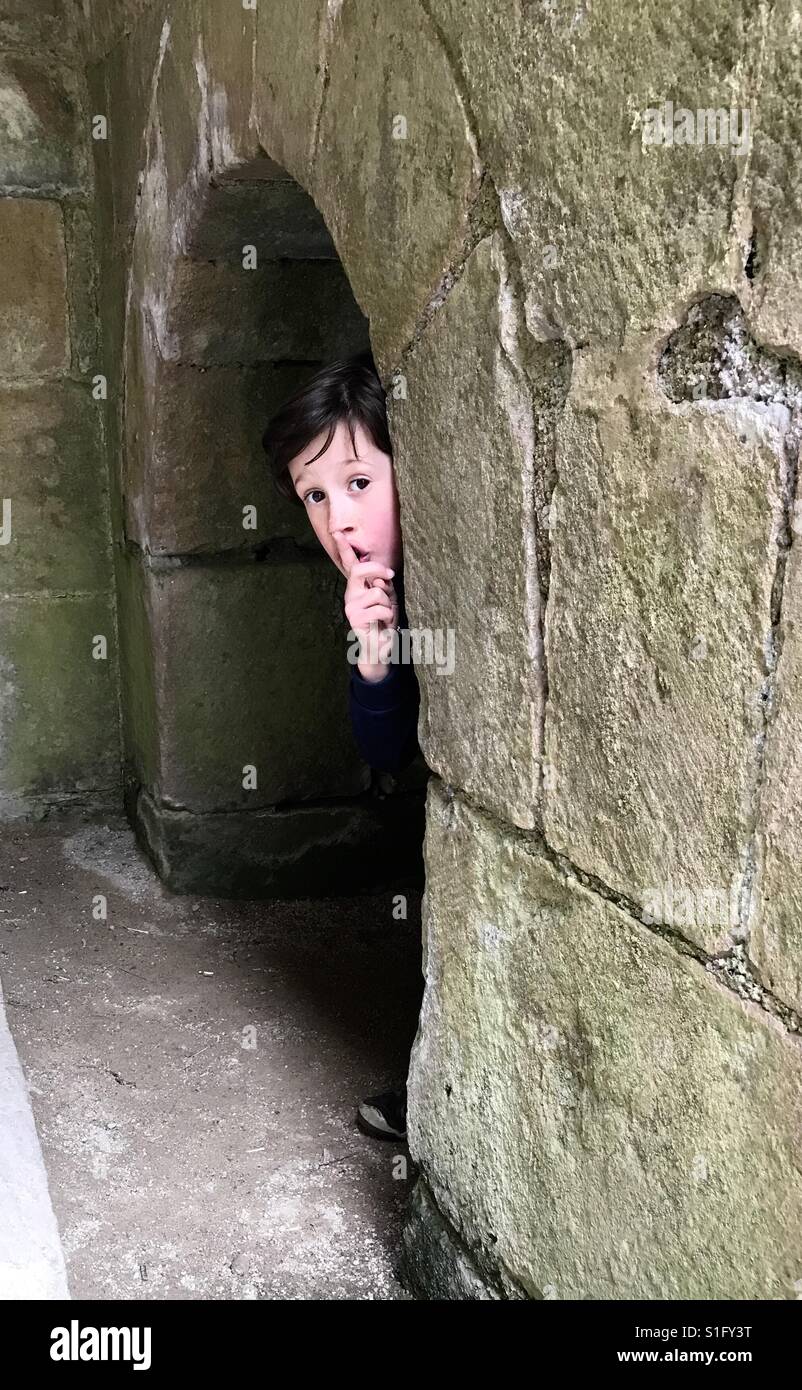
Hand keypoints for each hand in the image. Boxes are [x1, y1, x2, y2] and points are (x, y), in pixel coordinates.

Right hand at [334, 535, 397, 681]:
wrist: (380, 644)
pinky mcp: (355, 618)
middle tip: (390, 576)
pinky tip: (382, 623)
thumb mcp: (387, 597)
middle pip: (360, 570)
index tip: (337, 532)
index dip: (344, 547)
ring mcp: (351, 605)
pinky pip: (380, 609)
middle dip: (378, 569)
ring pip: (377, 592)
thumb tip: (382, 578)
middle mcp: (351, 593)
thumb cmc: (384, 619)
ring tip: (385, 614)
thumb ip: (383, 583)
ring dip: (388, 603)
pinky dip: (387, 615)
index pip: (349, 563)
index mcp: (358, 585)